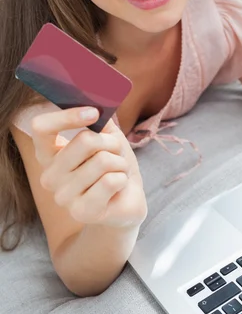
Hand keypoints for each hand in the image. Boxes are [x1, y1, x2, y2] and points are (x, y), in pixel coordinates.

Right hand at [31, 107, 146, 226]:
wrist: (127, 203)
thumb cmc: (114, 167)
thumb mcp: (108, 138)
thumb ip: (100, 121)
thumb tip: (98, 101)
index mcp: (49, 154)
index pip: (41, 127)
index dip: (67, 116)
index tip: (93, 113)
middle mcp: (49, 176)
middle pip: (85, 140)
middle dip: (112, 143)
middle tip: (116, 154)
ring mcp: (63, 197)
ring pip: (102, 161)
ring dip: (120, 163)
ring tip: (118, 173)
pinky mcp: (82, 212)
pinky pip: (110, 181)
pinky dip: (123, 179)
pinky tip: (118, 188)